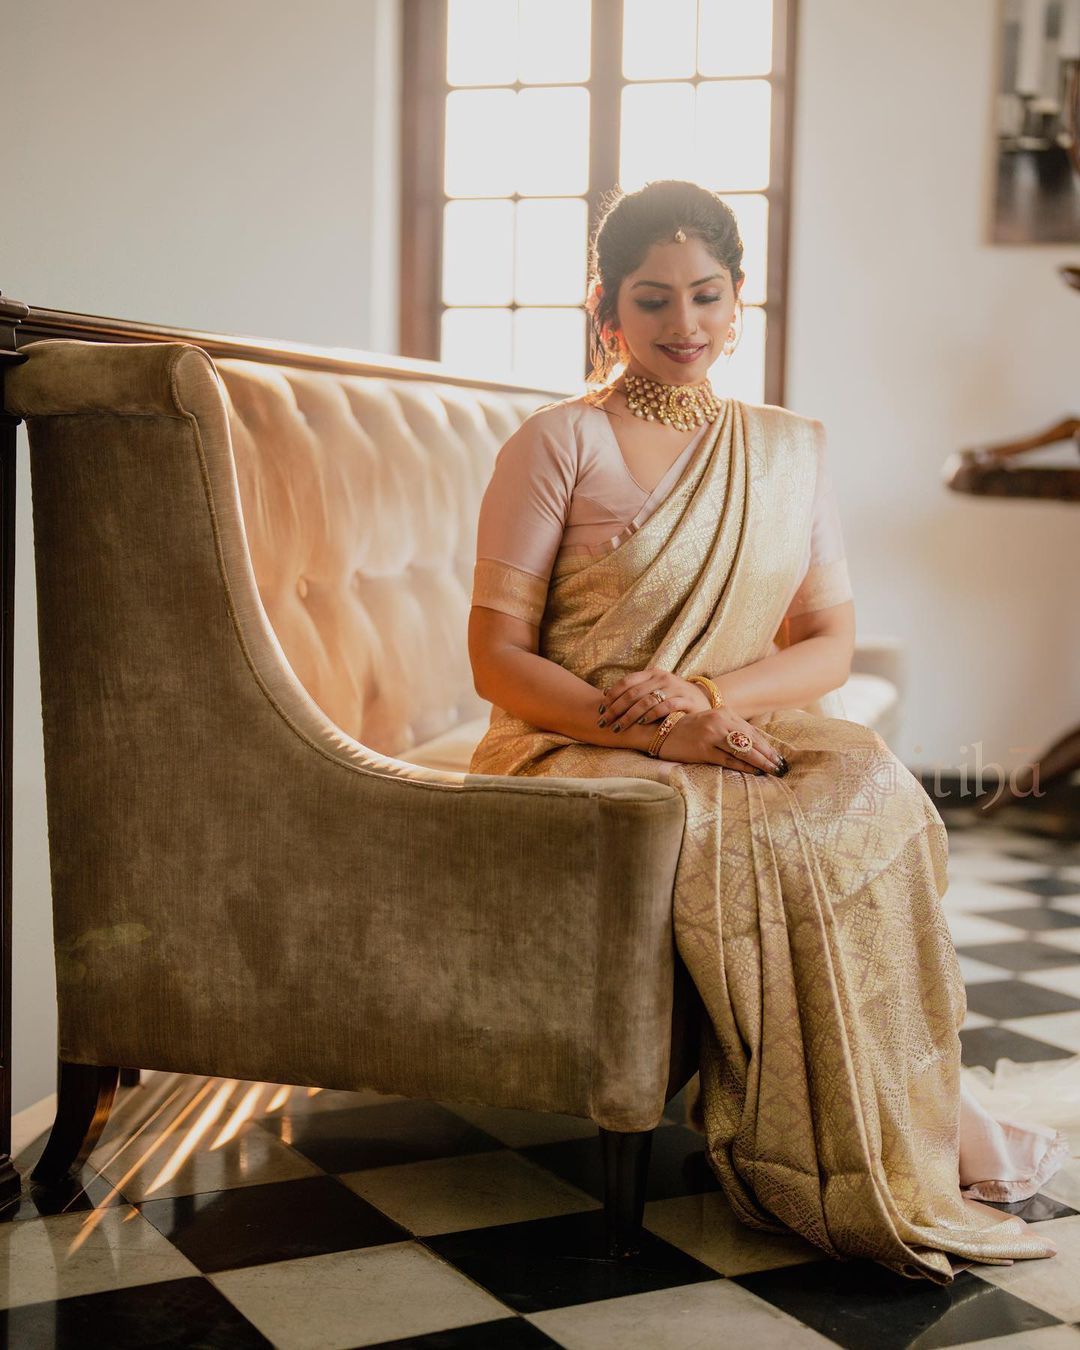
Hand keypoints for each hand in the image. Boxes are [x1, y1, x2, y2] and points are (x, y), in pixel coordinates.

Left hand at [597, 668, 711, 732]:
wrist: (703, 699)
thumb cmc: (672, 696)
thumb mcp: (653, 689)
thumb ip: (634, 690)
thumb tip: (604, 694)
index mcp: (652, 673)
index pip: (626, 682)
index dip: (612, 696)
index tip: (600, 710)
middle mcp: (662, 678)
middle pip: (633, 693)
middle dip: (615, 709)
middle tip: (604, 722)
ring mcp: (675, 688)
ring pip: (646, 701)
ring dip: (629, 715)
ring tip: (618, 726)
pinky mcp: (686, 700)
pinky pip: (665, 707)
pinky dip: (651, 715)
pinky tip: (641, 723)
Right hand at [658, 708, 787, 775]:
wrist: (660, 730)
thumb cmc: (688, 729)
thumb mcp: (711, 722)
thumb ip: (729, 728)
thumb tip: (752, 744)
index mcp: (724, 713)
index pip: (752, 732)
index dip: (768, 746)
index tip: (780, 757)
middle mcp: (719, 722)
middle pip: (751, 740)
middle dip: (769, 755)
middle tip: (783, 767)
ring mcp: (711, 735)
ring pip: (743, 750)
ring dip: (761, 762)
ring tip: (774, 771)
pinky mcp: (703, 749)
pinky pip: (728, 759)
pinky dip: (744, 766)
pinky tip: (755, 772)